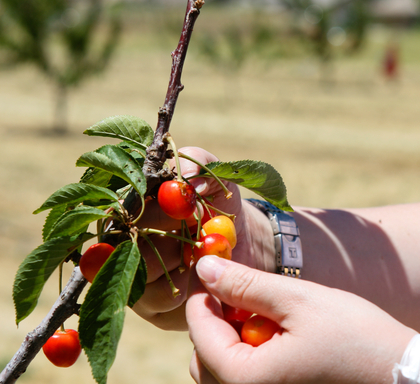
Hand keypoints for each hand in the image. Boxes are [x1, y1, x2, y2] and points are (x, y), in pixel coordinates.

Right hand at [132, 147, 274, 330]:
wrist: (244, 246)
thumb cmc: (222, 207)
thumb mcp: (217, 178)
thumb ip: (200, 164)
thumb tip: (186, 178)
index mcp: (131, 208)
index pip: (123, 208)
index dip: (157, 211)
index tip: (189, 210)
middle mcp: (122, 243)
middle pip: (124, 245)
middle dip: (170, 239)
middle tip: (200, 233)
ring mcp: (133, 277)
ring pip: (141, 274)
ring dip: (179, 264)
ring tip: (201, 253)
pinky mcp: (149, 307)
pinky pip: (158, 301)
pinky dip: (185, 288)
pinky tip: (202, 278)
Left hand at [186, 256, 417, 383]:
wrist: (404, 375)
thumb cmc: (356, 336)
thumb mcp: (298, 301)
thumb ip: (246, 286)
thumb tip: (205, 267)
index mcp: (247, 381)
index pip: (201, 334)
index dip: (203, 297)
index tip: (214, 270)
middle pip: (205, 358)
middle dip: (216, 321)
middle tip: (242, 292)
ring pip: (223, 372)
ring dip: (232, 339)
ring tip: (263, 313)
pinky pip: (247, 380)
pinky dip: (250, 355)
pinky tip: (275, 334)